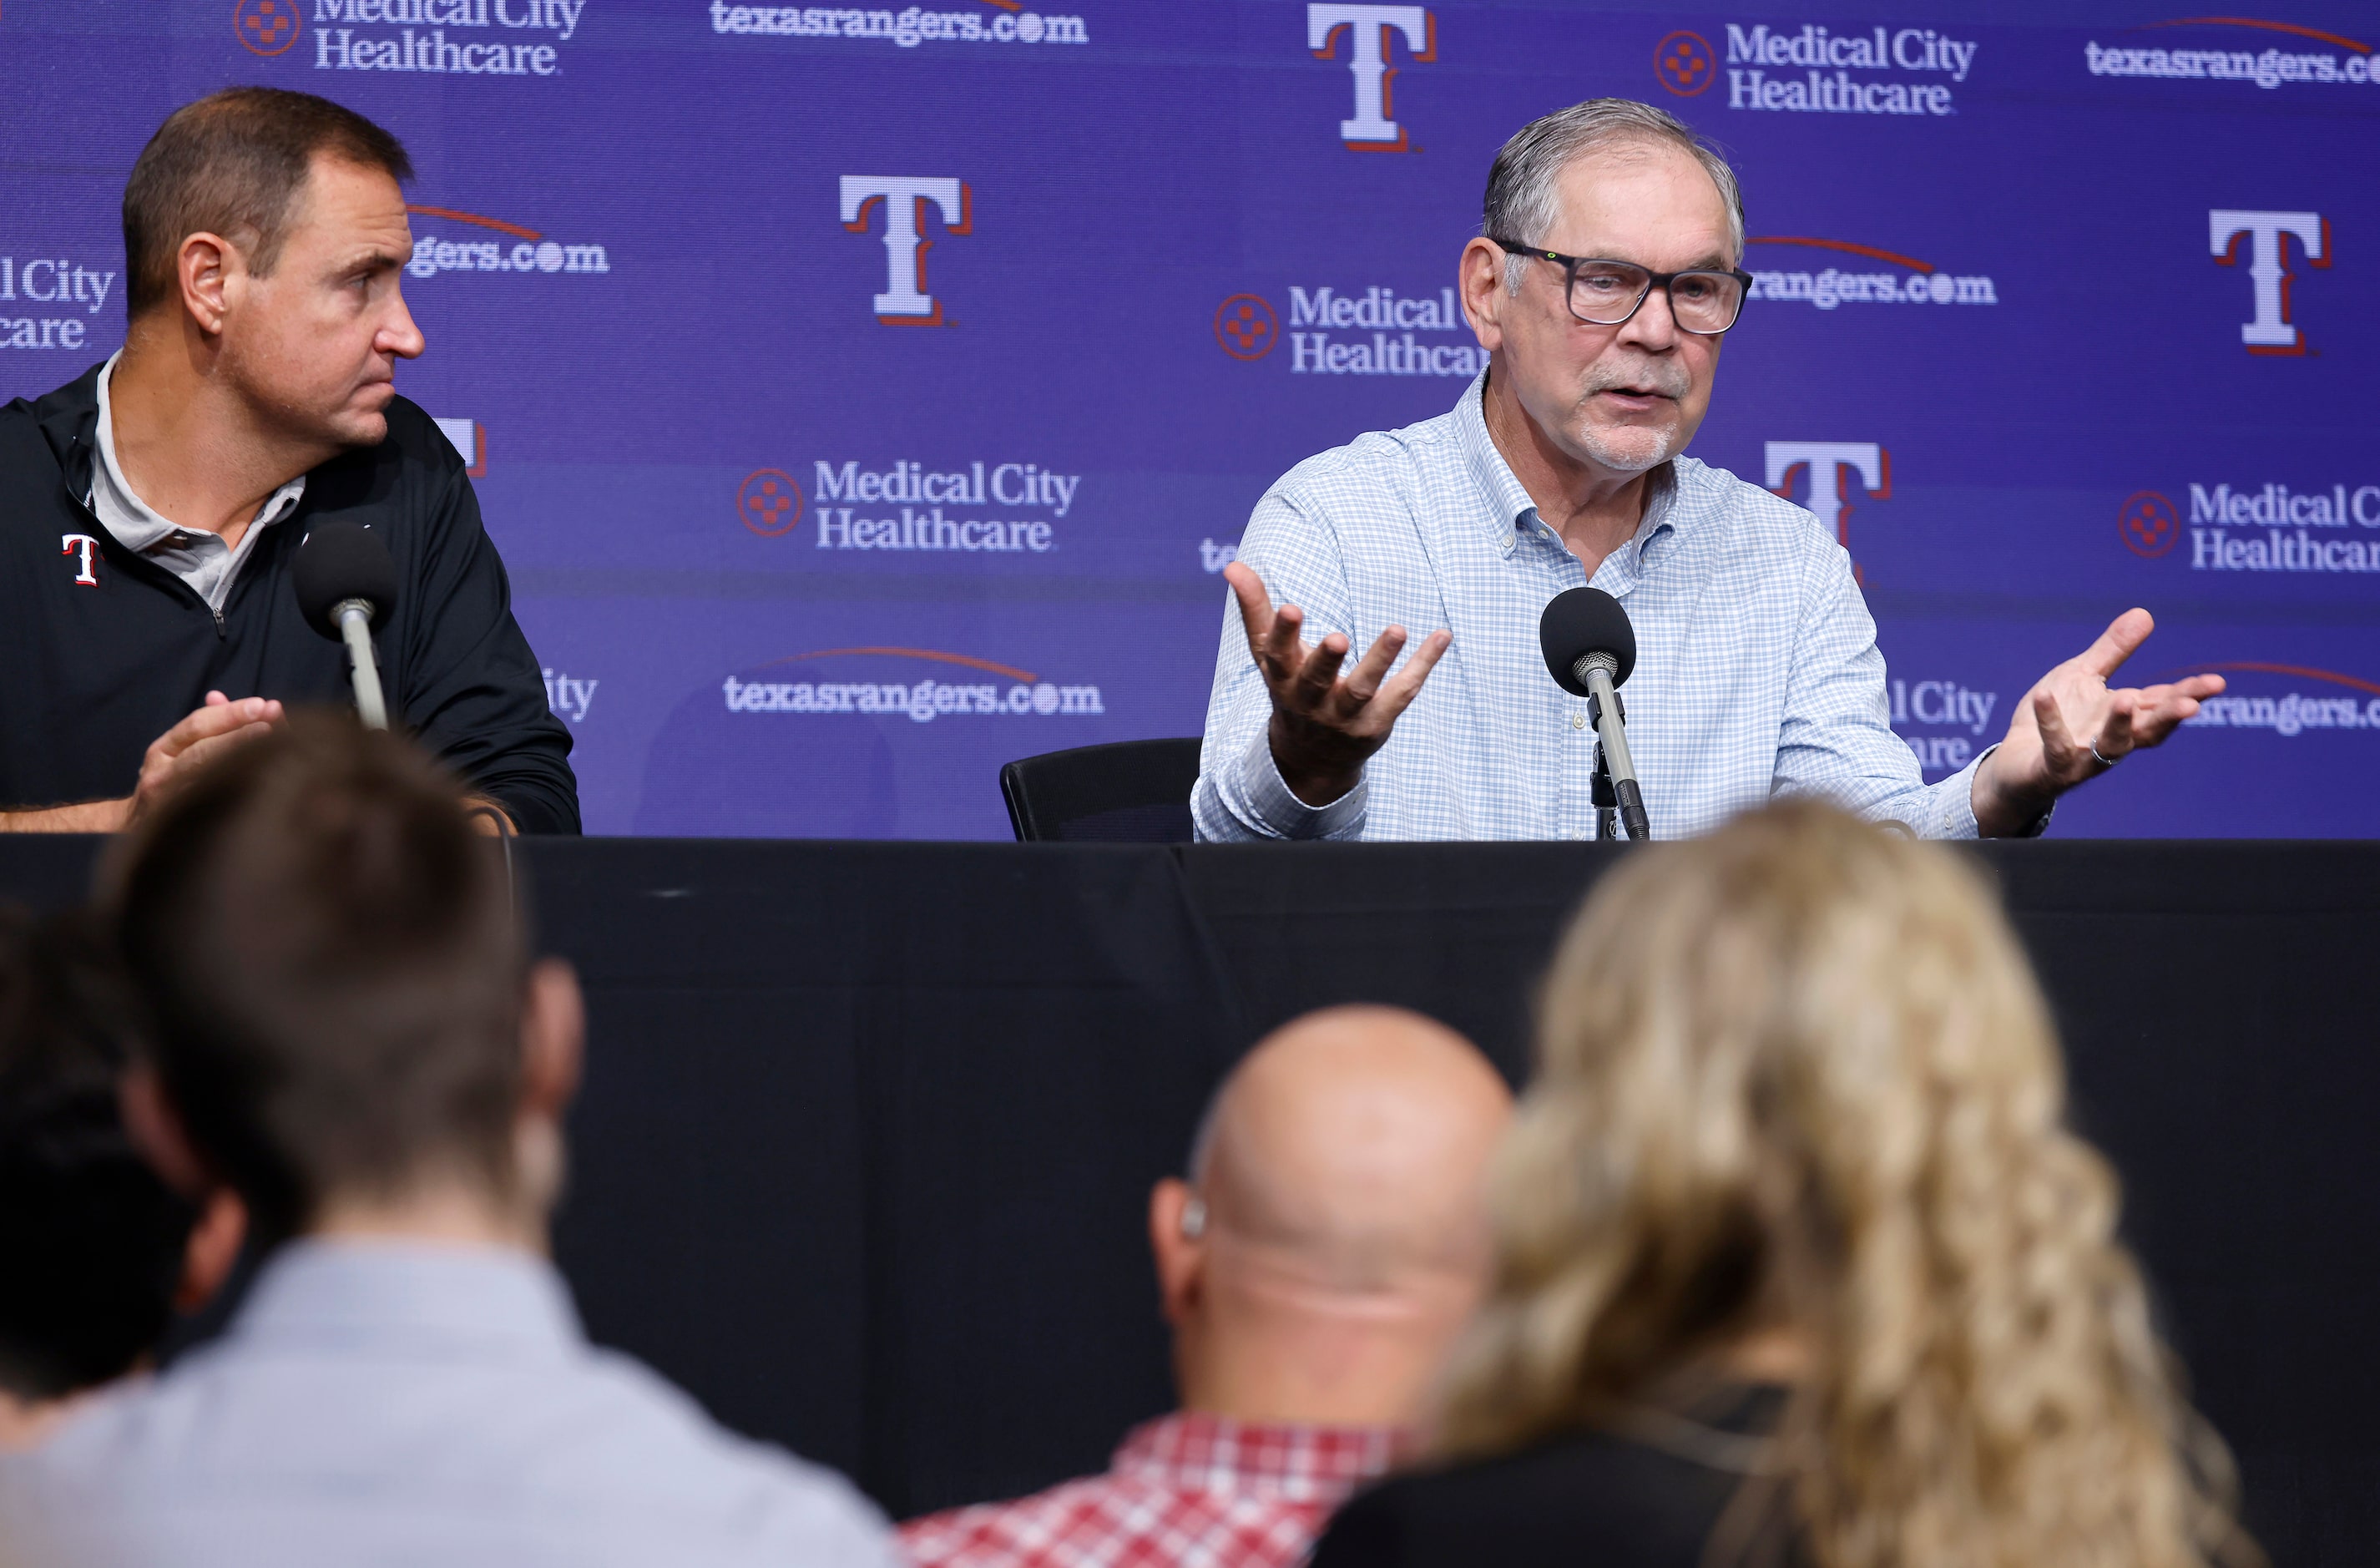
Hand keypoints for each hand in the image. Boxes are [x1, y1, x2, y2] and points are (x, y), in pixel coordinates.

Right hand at [129, 692, 285, 826]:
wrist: (132, 826)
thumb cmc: (168, 780)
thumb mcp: (178, 750)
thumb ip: (205, 725)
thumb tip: (218, 696)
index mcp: (163, 749)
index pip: (198, 724)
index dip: (231, 713)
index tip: (263, 705)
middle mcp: (160, 773)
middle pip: (202, 750)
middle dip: (239, 735)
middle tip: (272, 724)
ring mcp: (167, 801)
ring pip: (205, 779)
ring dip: (240, 763)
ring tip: (273, 750)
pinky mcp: (177, 826)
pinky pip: (209, 808)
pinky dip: (235, 796)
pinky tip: (262, 788)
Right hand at [1223, 562, 1450, 806]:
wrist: (1312, 758)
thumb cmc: (1291, 688)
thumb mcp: (1269, 654)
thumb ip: (1255, 609)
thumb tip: (1232, 565)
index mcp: (1282, 678)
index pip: (1278, 656)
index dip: (1284, 633)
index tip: (1292, 608)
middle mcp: (1310, 700)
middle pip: (1316, 680)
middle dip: (1326, 660)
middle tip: (1338, 638)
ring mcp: (1344, 715)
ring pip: (1362, 689)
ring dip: (1379, 659)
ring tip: (1397, 629)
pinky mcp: (1376, 723)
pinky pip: (1401, 693)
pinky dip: (1423, 665)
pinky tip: (1442, 635)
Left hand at [1971, 609, 2222, 836]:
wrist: (2014, 763)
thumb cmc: (2056, 718)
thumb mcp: (2082, 676)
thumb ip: (2113, 651)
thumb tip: (2145, 613)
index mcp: (2123, 715)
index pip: (2161, 703)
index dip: (2189, 693)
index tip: (2216, 682)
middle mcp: (2111, 739)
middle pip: (2148, 729)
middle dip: (2170, 716)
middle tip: (2193, 704)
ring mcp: (2084, 758)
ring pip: (2110, 746)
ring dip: (2119, 724)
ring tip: (2124, 699)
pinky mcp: (2052, 769)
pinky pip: (2054, 747)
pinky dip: (2050, 722)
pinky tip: (2044, 696)